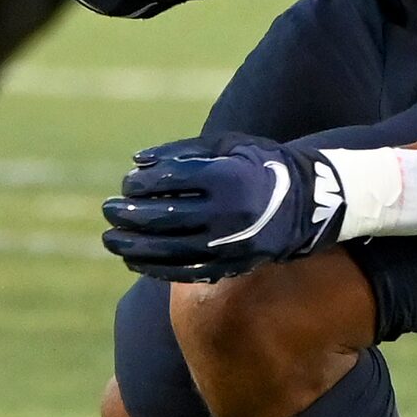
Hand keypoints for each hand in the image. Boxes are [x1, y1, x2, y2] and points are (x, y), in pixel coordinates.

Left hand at [101, 134, 347, 279]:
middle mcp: (227, 213)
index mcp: (227, 177)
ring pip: (169, 250)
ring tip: (110, 239)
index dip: (141, 183)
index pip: (170, 181)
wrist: (308, 205)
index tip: (127, 182)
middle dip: (129, 215)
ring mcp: (229, 244)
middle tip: (107, 210)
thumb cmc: (261, 166)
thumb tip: (137, 161)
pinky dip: (155, 267)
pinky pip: (185, 271)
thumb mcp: (229, 145)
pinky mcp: (230, 266)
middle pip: (164, 217)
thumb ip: (183, 150)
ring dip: (133, 245)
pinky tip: (135, 259)